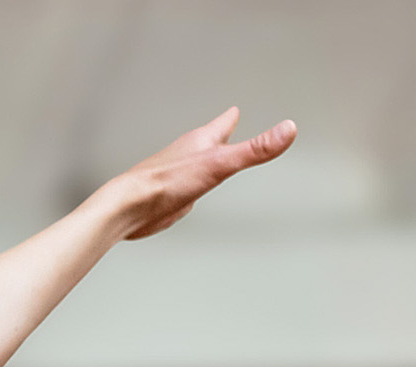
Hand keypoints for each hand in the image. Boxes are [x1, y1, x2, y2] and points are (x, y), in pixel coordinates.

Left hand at [101, 107, 295, 239]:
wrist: (128, 208)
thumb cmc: (164, 183)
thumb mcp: (219, 164)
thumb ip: (254, 150)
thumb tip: (287, 130)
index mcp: (199, 142)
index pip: (220, 124)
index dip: (230, 117)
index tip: (235, 109)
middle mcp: (187, 155)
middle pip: (207, 140)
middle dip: (219, 133)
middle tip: (227, 125)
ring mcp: (177, 175)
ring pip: (197, 161)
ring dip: (207, 157)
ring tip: (213, 155)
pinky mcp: (169, 195)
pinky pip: (187, 184)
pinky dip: (195, 182)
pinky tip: (191, 188)